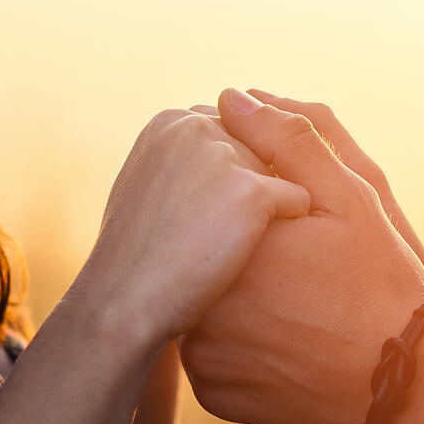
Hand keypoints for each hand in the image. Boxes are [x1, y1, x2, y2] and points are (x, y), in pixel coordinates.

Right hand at [81, 108, 310, 341]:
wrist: (126, 301)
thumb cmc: (135, 258)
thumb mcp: (148, 188)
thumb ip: (181, 162)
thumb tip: (218, 162)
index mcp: (168, 122)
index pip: (227, 130)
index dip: (227, 176)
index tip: (209, 211)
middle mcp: (195, 125)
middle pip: (256, 150)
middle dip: (250, 189)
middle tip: (217, 233)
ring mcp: (223, 156)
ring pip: (277, 174)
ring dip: (268, 211)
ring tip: (228, 246)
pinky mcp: (250, 191)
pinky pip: (297, 200)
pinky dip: (289, 230)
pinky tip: (252, 253)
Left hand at [181, 89, 423, 423]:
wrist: (408, 388)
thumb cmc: (384, 285)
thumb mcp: (350, 196)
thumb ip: (288, 140)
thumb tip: (231, 97)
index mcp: (226, 243)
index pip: (214, 206)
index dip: (252, 208)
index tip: (294, 227)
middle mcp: (200, 301)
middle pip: (205, 257)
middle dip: (242, 255)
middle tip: (301, 272)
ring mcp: (203, 357)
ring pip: (205, 308)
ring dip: (236, 300)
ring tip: (297, 306)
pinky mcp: (215, 396)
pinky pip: (215, 358)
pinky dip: (242, 347)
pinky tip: (286, 342)